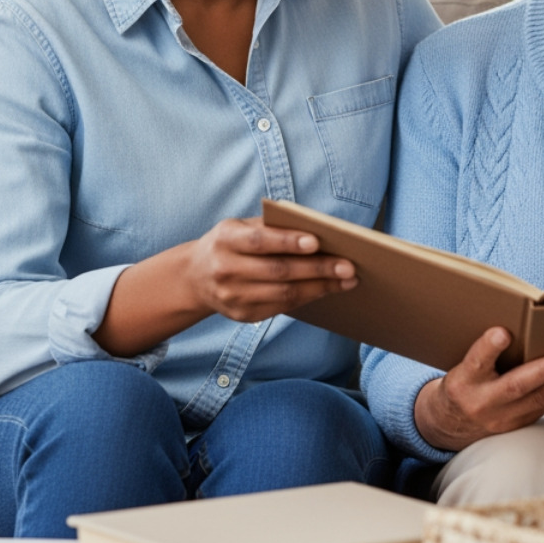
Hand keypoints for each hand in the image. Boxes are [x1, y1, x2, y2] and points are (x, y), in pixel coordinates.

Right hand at [183, 216, 357, 322]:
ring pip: (284, 293)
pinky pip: (281, 307)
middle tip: (348, 266)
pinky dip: (307, 297)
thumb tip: (319, 233)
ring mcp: (233, 296)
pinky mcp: (242, 315)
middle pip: (277, 271)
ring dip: (320, 287)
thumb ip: (271, 226)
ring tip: (347, 280)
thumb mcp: (240, 226)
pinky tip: (326, 289)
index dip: (288, 241)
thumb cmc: (230, 244)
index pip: (259, 241)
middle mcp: (225, 269)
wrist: (195, 277)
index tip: (316, 241)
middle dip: (317, 269)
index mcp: (225, 240)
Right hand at [414, 327, 543, 451]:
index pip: (476, 362)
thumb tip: (519, 325)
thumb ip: (484, 352)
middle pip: (516, 386)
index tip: (502, 332)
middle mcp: (483, 402)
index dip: (489, 347)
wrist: (450, 423)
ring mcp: (502, 418)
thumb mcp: (462, 366)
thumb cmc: (462, 384)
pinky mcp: (518, 425)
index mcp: (464, 381)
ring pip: (539, 399)